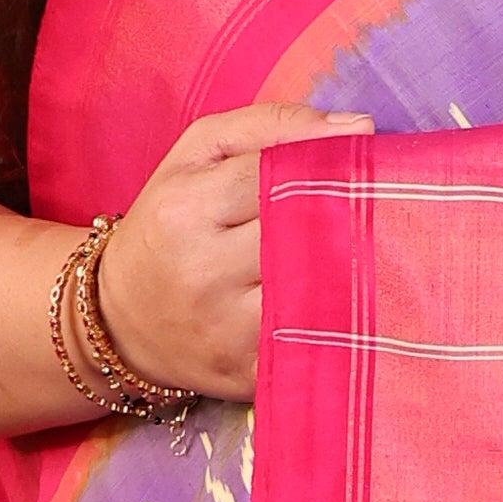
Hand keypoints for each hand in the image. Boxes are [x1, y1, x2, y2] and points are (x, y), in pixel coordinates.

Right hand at [92, 105, 367, 402]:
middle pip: (307, 233)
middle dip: (349, 217)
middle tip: (381, 207)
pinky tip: (350, 302)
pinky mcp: (250, 375)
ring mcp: (228, 331)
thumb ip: (271, 126)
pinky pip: (315, 341)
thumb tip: (359, 126)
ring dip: (353, 270)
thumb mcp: (197, 156)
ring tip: (370, 252)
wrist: (120, 321)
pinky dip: (340, 320)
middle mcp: (204, 273)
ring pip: (320, 289)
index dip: (331, 167)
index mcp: (187, 210)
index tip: (365, 162)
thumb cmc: (169, 225)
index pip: (282, 176)